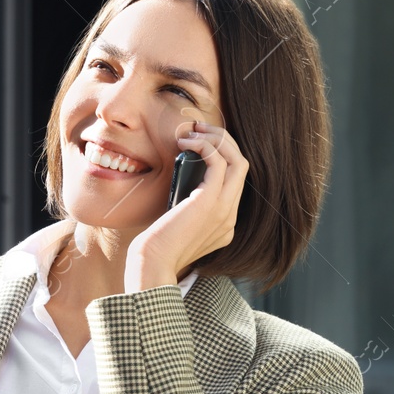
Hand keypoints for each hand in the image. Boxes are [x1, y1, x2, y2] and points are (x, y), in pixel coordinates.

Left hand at [125, 120, 246, 289]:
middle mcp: (231, 217)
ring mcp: (225, 211)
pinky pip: (219, 163)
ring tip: (193, 132)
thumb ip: (186, 206)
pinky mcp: (210, 204)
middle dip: (223, 140)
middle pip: (242, 165)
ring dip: (217, 139)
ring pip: (237, 160)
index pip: (234, 179)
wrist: (152, 264)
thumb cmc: (156, 246)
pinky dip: (206, 146)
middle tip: (199, 129)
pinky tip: (188, 143)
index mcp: (225, 223)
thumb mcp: (177, 222)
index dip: (221, 154)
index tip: (199, 142)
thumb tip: (181, 181)